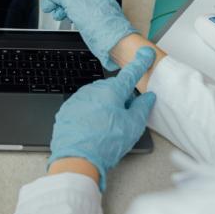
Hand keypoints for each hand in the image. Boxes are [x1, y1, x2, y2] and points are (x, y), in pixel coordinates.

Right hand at [32, 0, 136, 69]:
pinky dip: (65, 12)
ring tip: (54, 11)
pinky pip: (72, 9)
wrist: (108, 37)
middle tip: (46, 3)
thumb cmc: (98, 16)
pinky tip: (62, 16)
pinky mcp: (88, 14)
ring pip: (67, 0)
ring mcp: (90, 2)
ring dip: (58, 6)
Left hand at [48, 47, 156, 190]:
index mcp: (111, 90)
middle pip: (112, 89)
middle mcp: (93, 90)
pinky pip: (83, 108)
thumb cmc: (105, 143)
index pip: (130, 74)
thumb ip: (143, 108)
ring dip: (104, 108)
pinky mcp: (67, 110)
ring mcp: (78, 99)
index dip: (140, 64)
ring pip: (97, 99)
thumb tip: (147, 97)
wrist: (76, 159)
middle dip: (120, 99)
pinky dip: (90, 116)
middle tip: (123, 120)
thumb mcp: (133, 126)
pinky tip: (92, 130)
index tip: (146, 54)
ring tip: (105, 131)